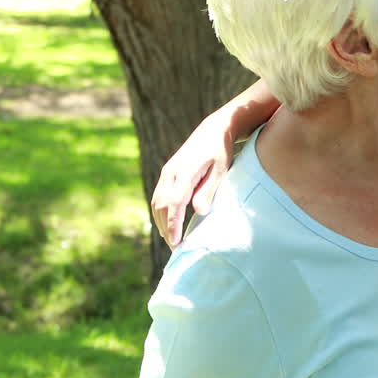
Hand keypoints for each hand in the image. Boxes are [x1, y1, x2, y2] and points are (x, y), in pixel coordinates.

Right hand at [150, 113, 234, 247]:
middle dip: (165, 227)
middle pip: (161, 205)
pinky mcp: (167, 173)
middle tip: (175, 247)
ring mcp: (167, 172)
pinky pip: (159, 196)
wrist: (213, 130)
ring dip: (161, 221)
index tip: (176, 242)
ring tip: (171, 239)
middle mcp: (170, 173)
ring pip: (156, 202)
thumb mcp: (221, 170)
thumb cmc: (221, 151)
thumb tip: (200, 212)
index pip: (173, 204)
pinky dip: (161, 211)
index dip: (173, 225)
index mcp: (184, 172)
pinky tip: (168, 222)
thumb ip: (209, 190)